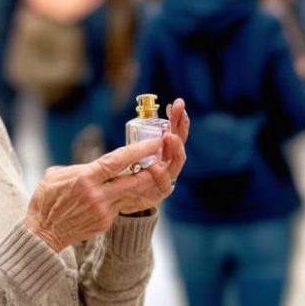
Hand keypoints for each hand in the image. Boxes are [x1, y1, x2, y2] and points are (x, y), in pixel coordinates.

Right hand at [25, 137, 165, 252]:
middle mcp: (98, 195)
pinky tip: (119, 191)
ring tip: (149, 172)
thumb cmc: (46, 201)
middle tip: (163, 158)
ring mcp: (103, 211)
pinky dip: (122, 197)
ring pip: (130, 194)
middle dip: (152, 170)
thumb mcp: (56, 175)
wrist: (42, 234)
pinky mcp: (105, 223)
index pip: (117, 161)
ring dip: (141, 183)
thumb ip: (79, 168)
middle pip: (135, 181)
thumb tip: (95, 165)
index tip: (154, 143)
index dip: (138, 151)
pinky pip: (119, 206)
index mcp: (85, 179)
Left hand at [112, 99, 189, 214]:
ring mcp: (167, 176)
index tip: (175, 104)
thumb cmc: (128, 172)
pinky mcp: (159, 192)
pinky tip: (157, 167)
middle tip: (179, 113)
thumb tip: (140, 115)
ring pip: (176, 162)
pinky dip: (162, 175)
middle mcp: (168, 162)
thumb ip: (137, 138)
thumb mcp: (132, 152)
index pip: (173, 130)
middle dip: (180, 127)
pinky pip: (164, 184)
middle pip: (179, 143)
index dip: (176, 118)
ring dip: (175, 148)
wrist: (124, 201)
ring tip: (170, 137)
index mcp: (164, 150)